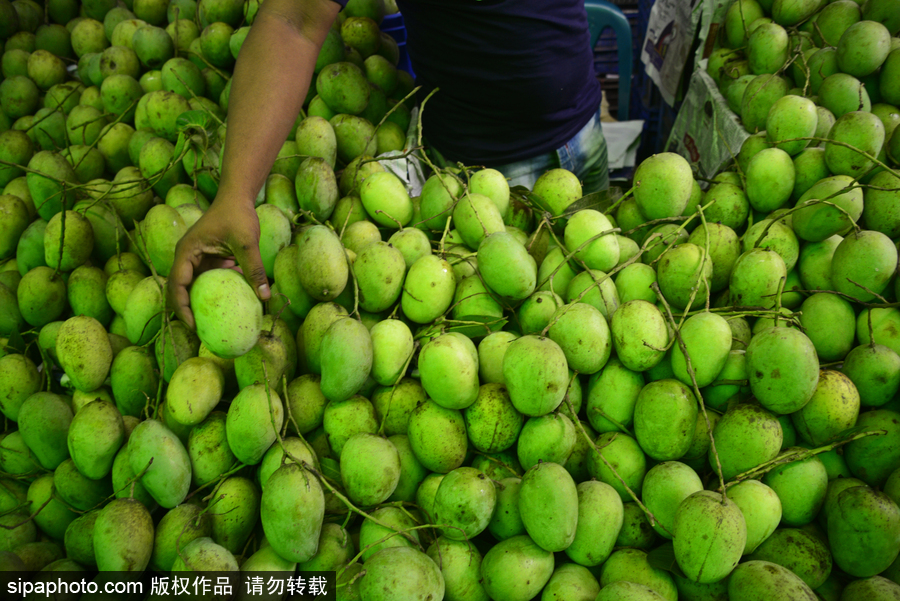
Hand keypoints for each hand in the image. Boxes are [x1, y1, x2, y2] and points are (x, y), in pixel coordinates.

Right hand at [167, 196, 269, 329]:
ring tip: (210, 327)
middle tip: (200, 333)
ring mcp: (196, 260)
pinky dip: (214, 295)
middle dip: (186, 312)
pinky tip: (227, 309)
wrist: (238, 197)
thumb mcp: (246, 242)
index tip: (193, 325)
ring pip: (193, 288)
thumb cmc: (238, 215)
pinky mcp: (208, 261)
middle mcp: (187, 257)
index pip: (177, 285)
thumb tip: (265, 297)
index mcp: (186, 252)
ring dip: (199, 305)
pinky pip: (208, 282)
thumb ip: (254, 269)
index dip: (181, 307)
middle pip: (180, 290)